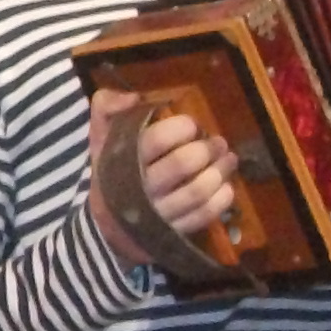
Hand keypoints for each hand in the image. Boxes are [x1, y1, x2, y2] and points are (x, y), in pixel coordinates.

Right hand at [85, 90, 239, 265]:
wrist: (107, 226)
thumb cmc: (111, 173)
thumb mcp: (101, 138)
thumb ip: (107, 108)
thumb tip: (135, 97)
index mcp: (122, 162)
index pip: (155, 141)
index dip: (180, 128)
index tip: (191, 126)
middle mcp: (141, 190)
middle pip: (182, 165)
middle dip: (206, 149)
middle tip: (218, 142)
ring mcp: (158, 215)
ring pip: (197, 192)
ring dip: (219, 172)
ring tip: (229, 159)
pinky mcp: (173, 233)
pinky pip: (203, 216)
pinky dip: (221, 199)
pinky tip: (226, 186)